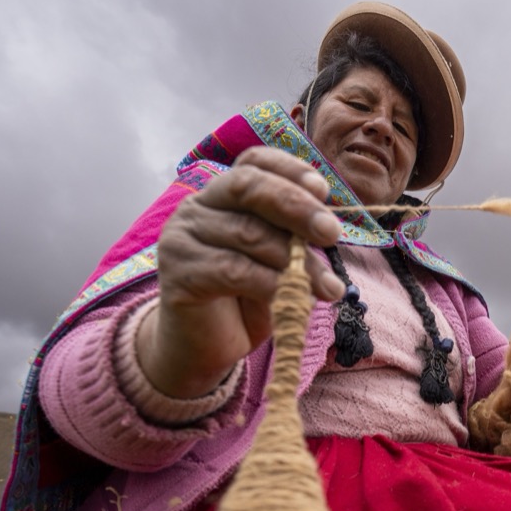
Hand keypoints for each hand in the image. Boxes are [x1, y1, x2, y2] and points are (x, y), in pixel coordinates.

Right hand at [139, 148, 345, 397]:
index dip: (290, 169)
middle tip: (332, 233)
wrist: (203, 348)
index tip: (324, 190)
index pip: (253, 162)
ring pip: (248, 234)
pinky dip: (273, 284)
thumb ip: (291, 237)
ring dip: (297, 261)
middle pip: (248, 187)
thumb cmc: (245, 300)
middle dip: (297, 207)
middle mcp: (196, 207)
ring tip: (329, 288)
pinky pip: (235, 271)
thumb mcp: (276, 261)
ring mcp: (182, 237)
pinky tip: (297, 300)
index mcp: (222, 195)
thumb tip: (327, 226)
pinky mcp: (179, 273)